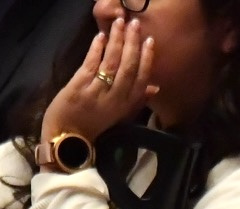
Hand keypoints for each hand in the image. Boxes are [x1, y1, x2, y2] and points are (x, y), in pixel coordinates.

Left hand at [40, 18, 156, 145]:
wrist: (67, 137)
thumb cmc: (94, 126)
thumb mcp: (120, 115)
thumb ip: (138, 100)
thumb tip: (156, 87)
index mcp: (127, 104)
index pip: (142, 79)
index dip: (147, 59)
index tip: (151, 41)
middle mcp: (115, 97)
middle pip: (128, 67)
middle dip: (133, 44)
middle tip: (136, 24)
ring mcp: (97, 92)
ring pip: (111, 63)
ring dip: (117, 41)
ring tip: (120, 22)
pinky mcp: (78, 87)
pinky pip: (91, 64)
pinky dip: (97, 49)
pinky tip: (101, 36)